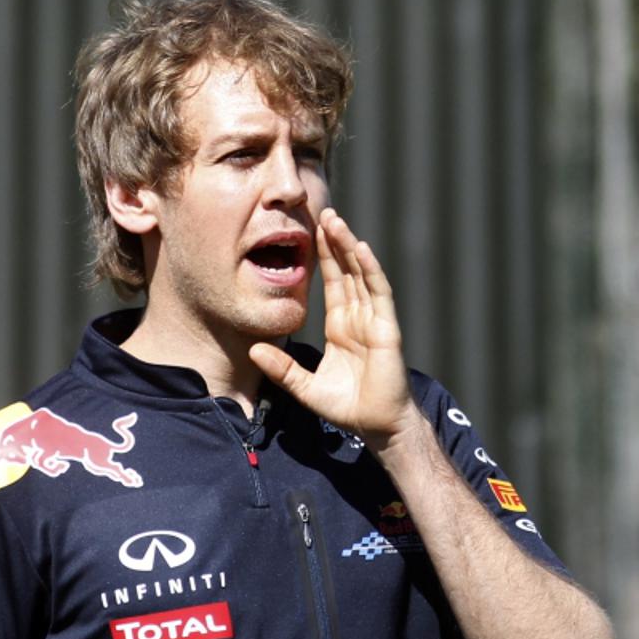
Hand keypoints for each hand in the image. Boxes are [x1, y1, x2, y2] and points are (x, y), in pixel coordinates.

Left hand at [249, 208, 417, 441]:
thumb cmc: (346, 407)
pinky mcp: (386, 328)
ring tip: (335, 221)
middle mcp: (358, 317)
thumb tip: (252, 350)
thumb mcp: (304, 387)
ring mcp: (373, 320)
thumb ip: (281, 369)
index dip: (323, 257)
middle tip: (321, 211)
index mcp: (341, 325)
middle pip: (346, 270)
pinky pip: (378, 293)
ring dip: (349, 247)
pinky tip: (360, 249)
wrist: (376, 427)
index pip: (332, 282)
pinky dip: (370, 270)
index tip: (308, 231)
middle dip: (334, 242)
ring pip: (361, 274)